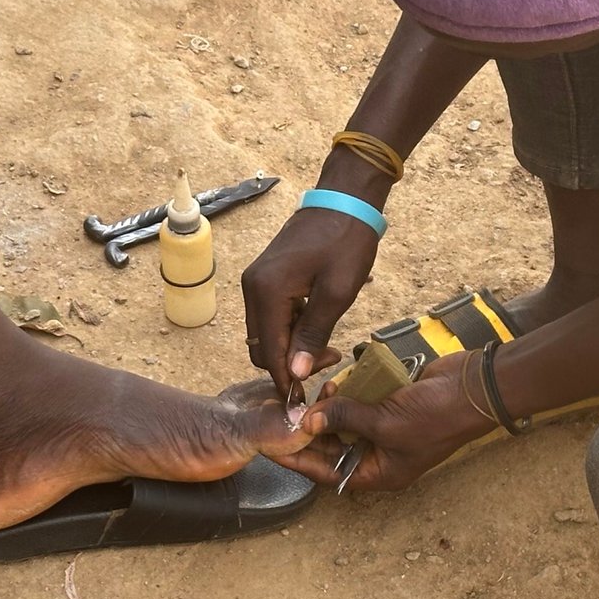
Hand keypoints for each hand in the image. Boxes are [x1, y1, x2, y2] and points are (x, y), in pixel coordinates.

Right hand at [241, 207, 380, 395]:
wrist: (345, 201)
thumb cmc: (346, 242)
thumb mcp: (336, 292)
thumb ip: (313, 334)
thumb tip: (296, 373)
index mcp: (266, 291)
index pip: (268, 352)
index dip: (286, 379)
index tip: (307, 398)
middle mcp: (252, 287)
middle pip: (261, 346)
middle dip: (288, 364)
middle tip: (327, 365)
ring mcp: (257, 281)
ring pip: (265, 333)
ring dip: (290, 347)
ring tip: (328, 347)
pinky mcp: (266, 278)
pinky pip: (271, 316)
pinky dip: (289, 329)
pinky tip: (316, 329)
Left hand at [279, 353, 493, 491]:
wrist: (475, 387)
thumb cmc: (436, 416)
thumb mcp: (385, 422)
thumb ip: (345, 419)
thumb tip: (308, 421)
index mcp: (380, 473)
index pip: (328, 473)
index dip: (299, 460)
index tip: (272, 447)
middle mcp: (381, 455)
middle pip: (334, 449)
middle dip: (313, 431)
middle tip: (287, 413)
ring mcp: (387, 430)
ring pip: (346, 425)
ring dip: (331, 410)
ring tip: (318, 394)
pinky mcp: (391, 406)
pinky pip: (361, 404)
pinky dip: (349, 395)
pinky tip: (337, 382)